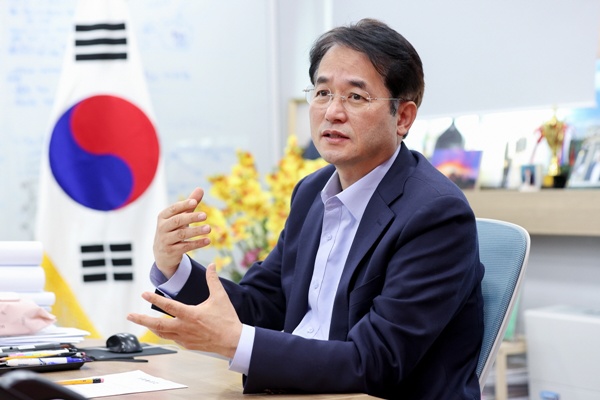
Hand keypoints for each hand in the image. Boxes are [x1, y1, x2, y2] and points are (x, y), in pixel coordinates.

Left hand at [127, 264, 241, 358]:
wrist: (233, 341)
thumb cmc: (226, 319)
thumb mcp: (220, 297)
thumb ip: (213, 280)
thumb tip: (212, 265)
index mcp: (191, 315)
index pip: (168, 306)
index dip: (155, 299)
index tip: (143, 294)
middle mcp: (184, 328)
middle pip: (157, 325)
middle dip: (141, 320)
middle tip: (129, 316)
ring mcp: (184, 338)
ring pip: (162, 333)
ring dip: (150, 327)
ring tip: (142, 322)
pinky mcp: (187, 345)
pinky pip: (172, 338)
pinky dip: (164, 333)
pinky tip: (162, 329)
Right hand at [153, 187, 210, 278]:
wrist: (162, 253)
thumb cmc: (173, 230)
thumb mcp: (180, 217)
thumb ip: (189, 205)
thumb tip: (200, 189)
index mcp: (163, 217)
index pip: (173, 209)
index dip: (183, 205)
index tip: (194, 202)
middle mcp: (162, 228)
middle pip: (177, 221)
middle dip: (191, 217)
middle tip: (205, 215)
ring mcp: (165, 240)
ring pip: (181, 234)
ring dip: (196, 231)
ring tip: (209, 228)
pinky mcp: (171, 251)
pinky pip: (185, 247)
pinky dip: (197, 244)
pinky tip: (208, 240)